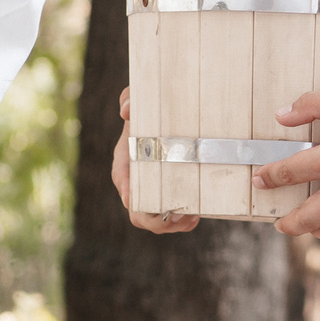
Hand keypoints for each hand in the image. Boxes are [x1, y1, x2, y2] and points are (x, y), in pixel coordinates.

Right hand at [110, 88, 195, 233]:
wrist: (171, 111)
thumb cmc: (149, 104)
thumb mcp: (137, 96)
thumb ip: (129, 98)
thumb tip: (127, 111)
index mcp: (125, 161)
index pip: (123, 183)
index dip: (131, 196)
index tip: (143, 200)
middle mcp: (137, 181)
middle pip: (138, 213)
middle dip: (156, 220)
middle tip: (178, 213)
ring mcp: (154, 190)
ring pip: (156, 221)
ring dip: (173, 224)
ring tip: (192, 216)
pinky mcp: (171, 194)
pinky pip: (172, 217)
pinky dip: (183, 221)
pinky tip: (197, 216)